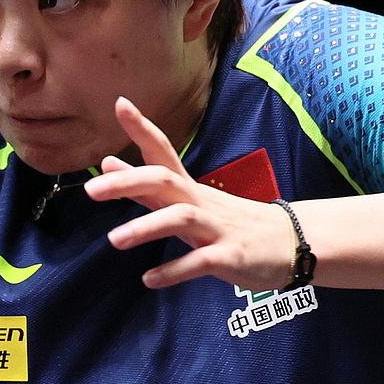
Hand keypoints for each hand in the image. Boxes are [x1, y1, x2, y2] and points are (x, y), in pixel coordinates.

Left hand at [84, 97, 299, 291]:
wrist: (292, 243)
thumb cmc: (231, 221)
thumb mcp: (188, 202)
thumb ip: (145, 188)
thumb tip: (107, 163)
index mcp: (189, 188)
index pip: (163, 151)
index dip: (142, 128)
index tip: (120, 103)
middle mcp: (201, 202)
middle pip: (165, 180)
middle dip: (128, 182)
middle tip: (91, 190)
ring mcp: (217, 228)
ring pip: (182, 218)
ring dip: (147, 227)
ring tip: (115, 239)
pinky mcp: (230, 256)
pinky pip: (201, 261)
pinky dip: (174, 271)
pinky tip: (150, 279)